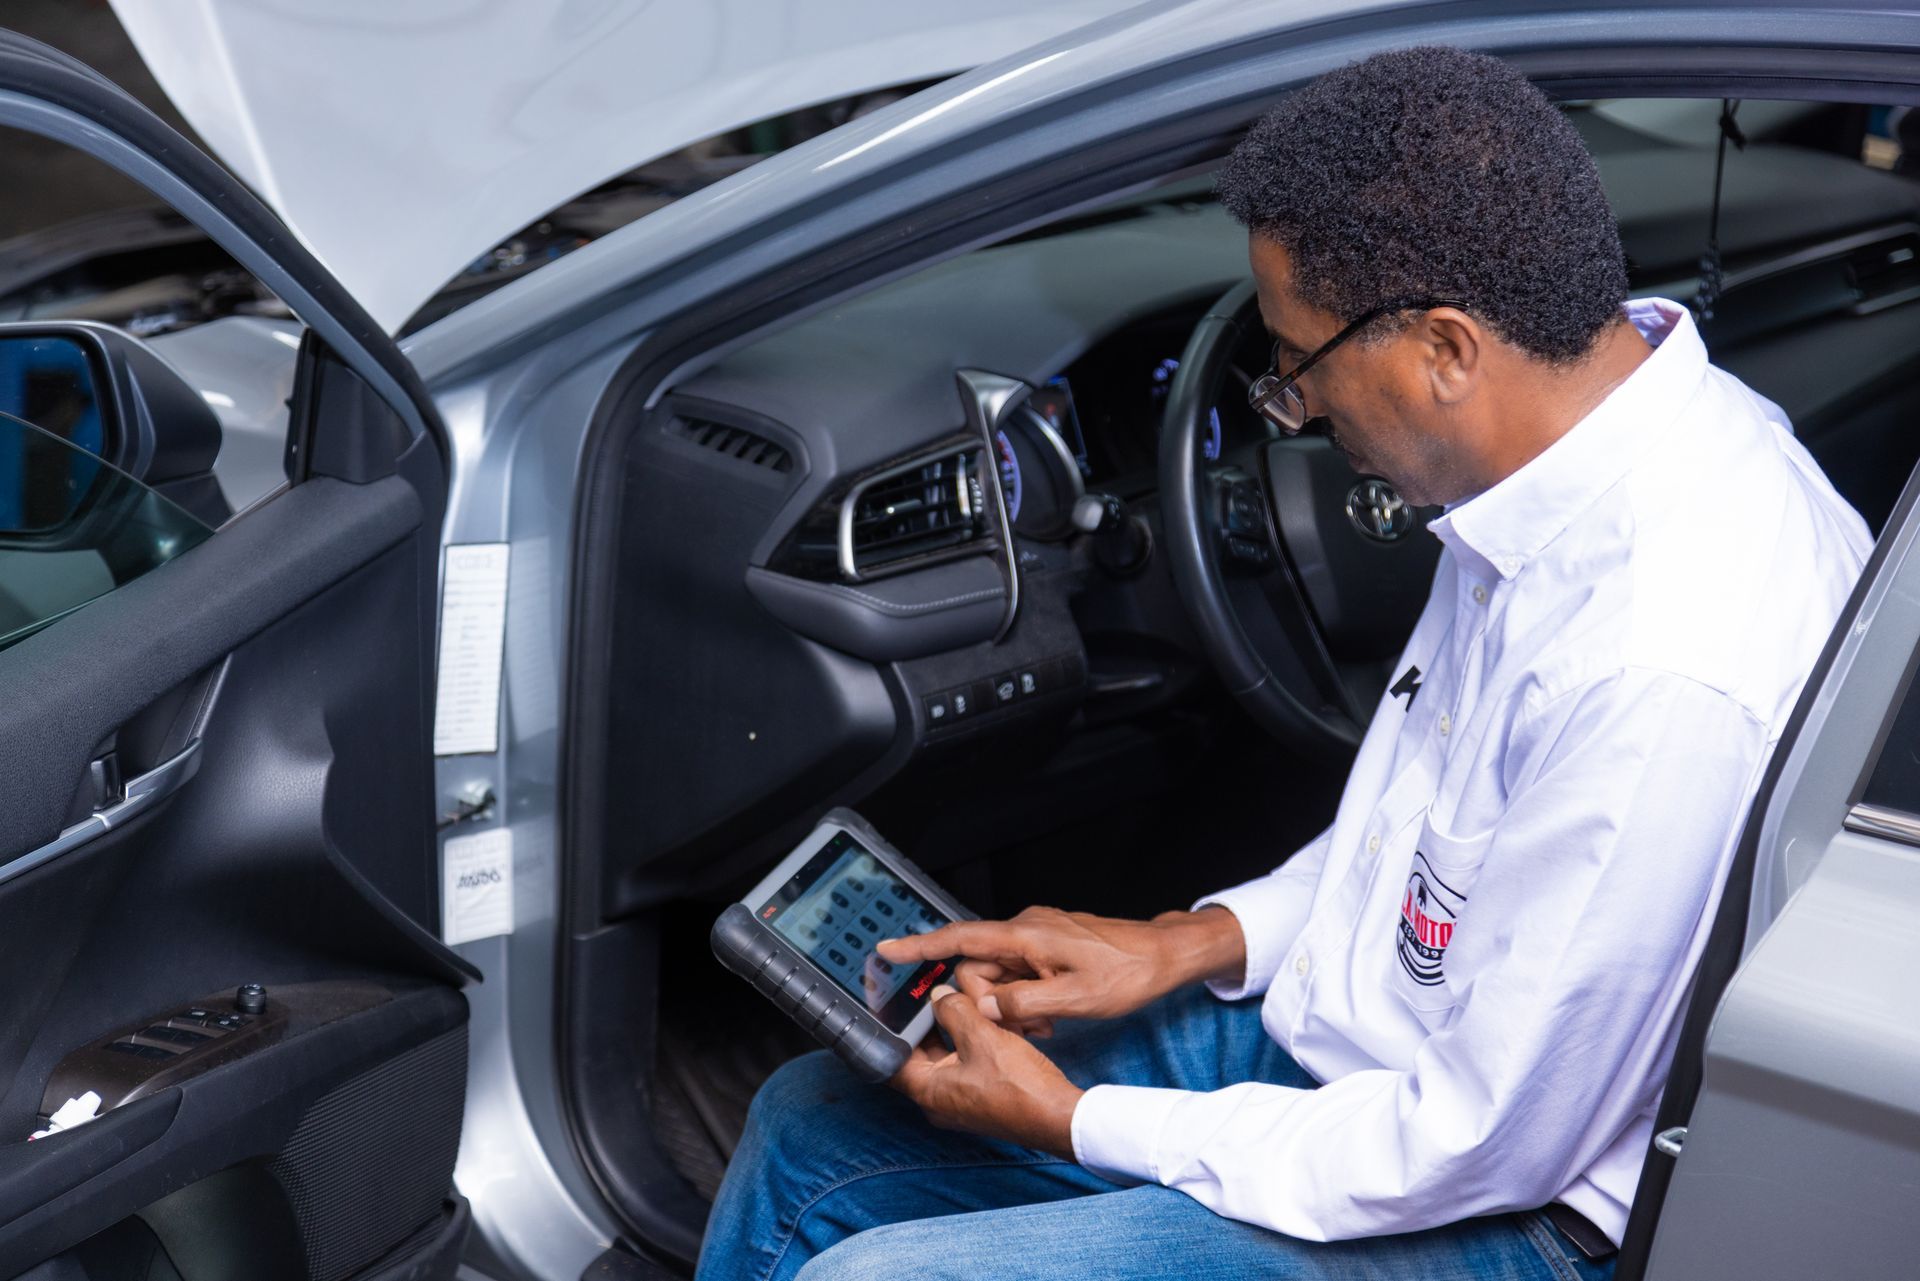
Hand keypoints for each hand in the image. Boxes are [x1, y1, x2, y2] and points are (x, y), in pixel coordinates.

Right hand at [877, 905, 1244, 1033]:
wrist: (1165, 955)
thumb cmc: (1127, 972)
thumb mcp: (1074, 999)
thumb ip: (1022, 1004)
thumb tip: (981, 1007)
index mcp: (1025, 935)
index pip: (960, 938)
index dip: (919, 946)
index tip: (885, 950)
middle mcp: (1026, 928)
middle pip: (978, 965)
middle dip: (986, 1000)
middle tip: (1023, 1028)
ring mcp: (1038, 935)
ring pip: (1000, 972)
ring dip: (1010, 1003)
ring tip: (1044, 1025)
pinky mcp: (1049, 944)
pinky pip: (1019, 970)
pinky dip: (1024, 995)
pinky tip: (1048, 1015)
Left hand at [891, 985, 1083, 1155]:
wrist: (1057, 1116)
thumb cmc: (1020, 1086)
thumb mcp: (983, 1036)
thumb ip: (954, 1010)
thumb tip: (938, 996)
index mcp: (928, 1091)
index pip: (891, 1058)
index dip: (890, 1029)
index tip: (892, 1005)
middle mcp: (938, 1101)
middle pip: (917, 1056)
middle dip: (921, 1025)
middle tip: (923, 996)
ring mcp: (959, 1102)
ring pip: (942, 1060)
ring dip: (945, 1033)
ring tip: (950, 1001)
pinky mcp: (978, 1099)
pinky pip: (961, 1067)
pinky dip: (964, 1045)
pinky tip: (977, 1022)